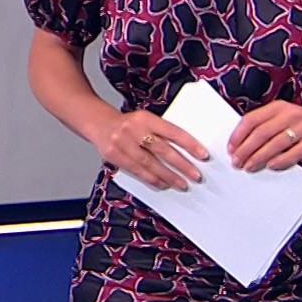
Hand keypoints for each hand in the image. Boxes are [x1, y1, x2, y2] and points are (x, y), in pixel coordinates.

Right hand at [92, 109, 210, 190]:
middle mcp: (134, 129)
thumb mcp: (145, 120)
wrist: (98, 123)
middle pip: (162, 150)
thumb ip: (161, 132)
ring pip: (150, 163)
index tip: (203, 155)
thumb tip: (186, 151)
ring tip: (182, 184)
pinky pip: (136, 170)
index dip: (189, 144)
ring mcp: (122, 143)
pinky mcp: (114, 155)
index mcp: (146, 118)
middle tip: (196, 175)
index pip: (172, 131)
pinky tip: (162, 184)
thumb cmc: (128, 123)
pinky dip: (151, 179)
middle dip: (182, 165)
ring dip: (168, 176)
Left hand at [228, 101, 301, 171]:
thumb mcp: (283, 117)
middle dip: (245, 150)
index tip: (230, 148)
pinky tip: (271, 166)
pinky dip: (280, 161)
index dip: (238, 135)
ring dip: (259, 157)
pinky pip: (294, 153)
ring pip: (275, 144)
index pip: (251, 119)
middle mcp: (289, 115)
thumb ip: (265, 126)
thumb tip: (240, 144)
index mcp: (278, 107)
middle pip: (261, 133)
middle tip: (236, 162)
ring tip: (249, 167)